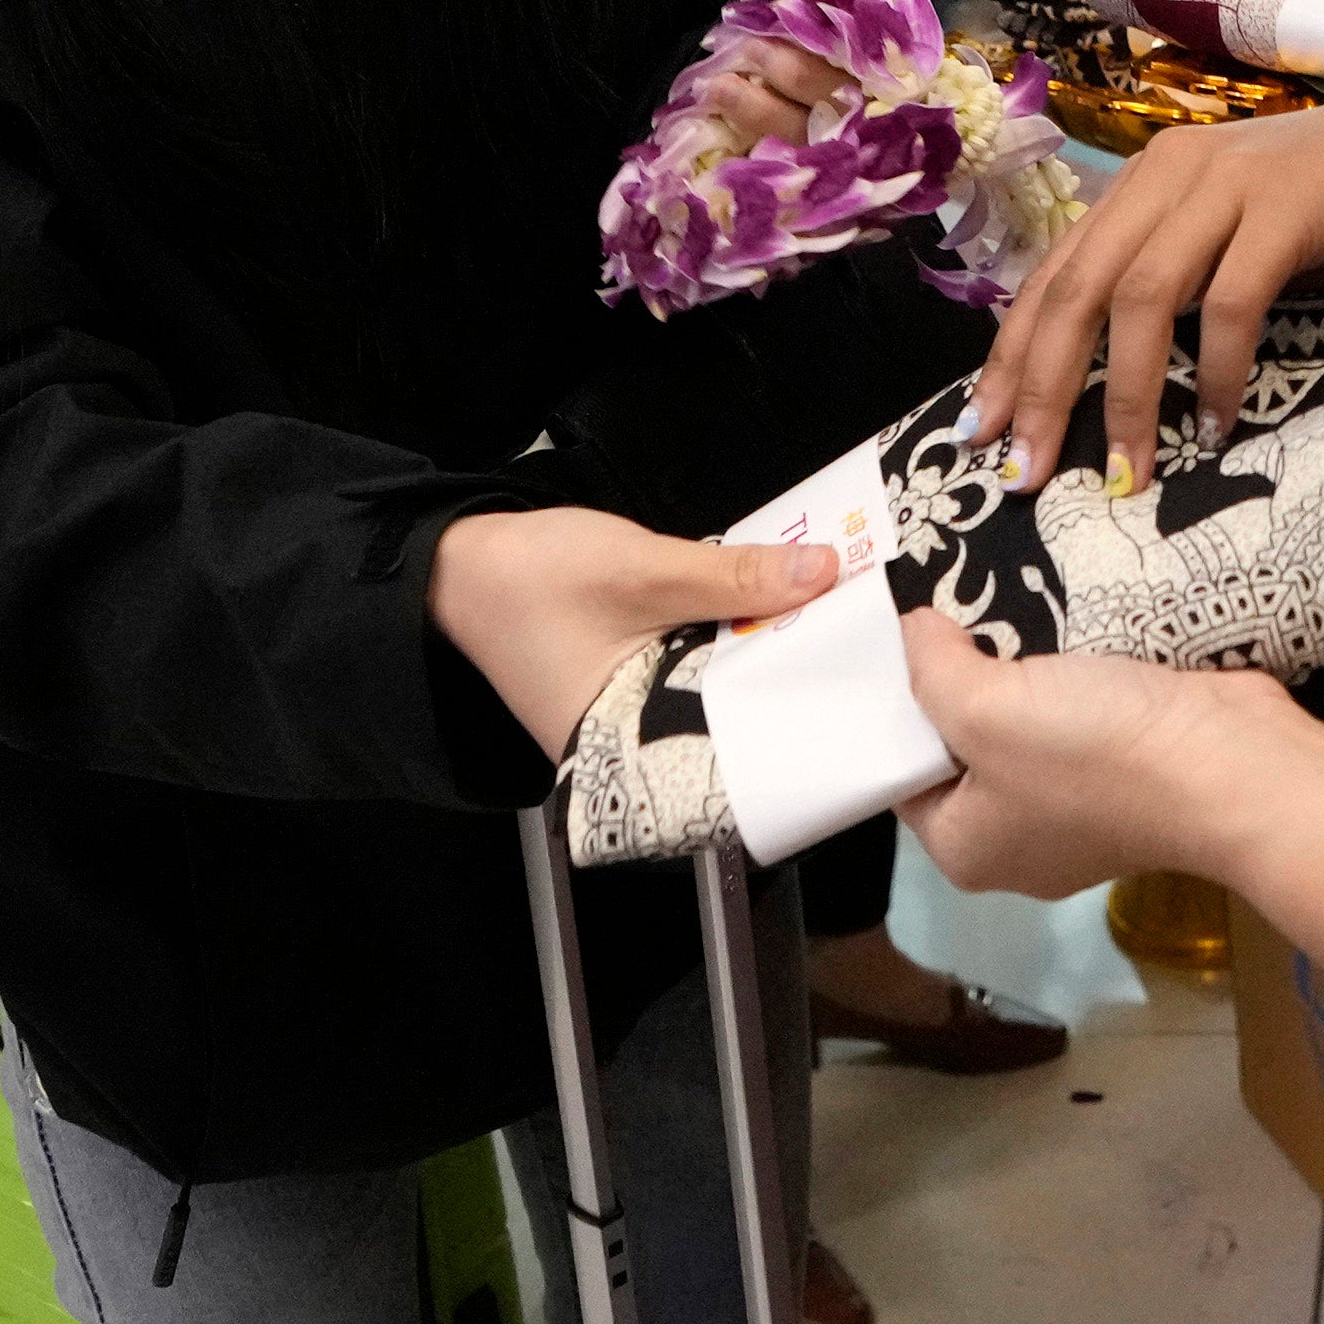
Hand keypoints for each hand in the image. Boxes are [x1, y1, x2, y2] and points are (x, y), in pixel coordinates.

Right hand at [428, 505, 837, 760]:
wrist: (461, 565)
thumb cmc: (528, 580)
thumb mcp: (641, 570)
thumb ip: (732, 578)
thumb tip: (822, 576)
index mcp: (625, 749)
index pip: (732, 758)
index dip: (796, 726)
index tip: (855, 692)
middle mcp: (634, 745)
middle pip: (737, 719)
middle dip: (791, 684)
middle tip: (861, 651)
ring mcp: (638, 711)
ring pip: (725, 688)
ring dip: (766, 656)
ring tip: (834, 630)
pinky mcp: (641, 678)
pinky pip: (705, 666)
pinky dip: (735, 640)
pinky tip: (779, 613)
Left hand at [894, 613, 1319, 901]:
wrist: (1233, 767)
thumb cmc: (1092, 752)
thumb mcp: (985, 707)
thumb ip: (932, 670)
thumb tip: (914, 634)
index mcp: (967, 848)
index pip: (901, 773)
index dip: (895, 706)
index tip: (896, 639)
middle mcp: (1018, 839)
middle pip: (963, 746)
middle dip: (961, 679)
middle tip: (948, 608)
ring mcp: (1082, 809)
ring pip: (1024, 724)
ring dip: (1021, 671)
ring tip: (1000, 602)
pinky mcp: (1130, 770)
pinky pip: (1079, 716)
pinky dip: (1071, 676)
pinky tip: (1061, 624)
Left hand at [984, 74, 1323, 493]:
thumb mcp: (1238, 243)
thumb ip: (1186, 291)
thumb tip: (1134, 391)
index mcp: (1146, 181)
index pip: (1056, 272)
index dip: (1013, 354)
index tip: (984, 429)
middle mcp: (1170, 174)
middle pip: (1078, 288)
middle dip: (1043, 385)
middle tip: (1024, 468)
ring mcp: (1225, 184)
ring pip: (1141, 297)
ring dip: (1125, 395)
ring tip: (1123, 472)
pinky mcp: (1284, 208)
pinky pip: (1231, 302)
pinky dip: (1218, 370)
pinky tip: (1218, 427)